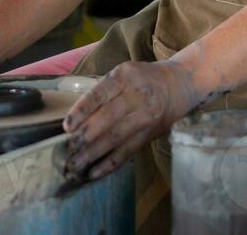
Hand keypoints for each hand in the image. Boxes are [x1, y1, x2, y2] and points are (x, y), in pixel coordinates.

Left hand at [63, 59, 202, 179]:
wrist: (179, 84)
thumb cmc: (143, 79)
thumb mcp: (125, 74)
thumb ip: (103, 92)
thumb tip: (73, 123)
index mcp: (125, 76)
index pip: (100, 94)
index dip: (82, 111)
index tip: (67, 127)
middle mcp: (138, 94)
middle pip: (108, 117)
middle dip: (86, 136)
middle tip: (68, 150)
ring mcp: (146, 114)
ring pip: (117, 136)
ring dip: (94, 153)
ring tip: (75, 165)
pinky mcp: (151, 132)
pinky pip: (128, 150)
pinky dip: (110, 163)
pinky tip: (94, 173)